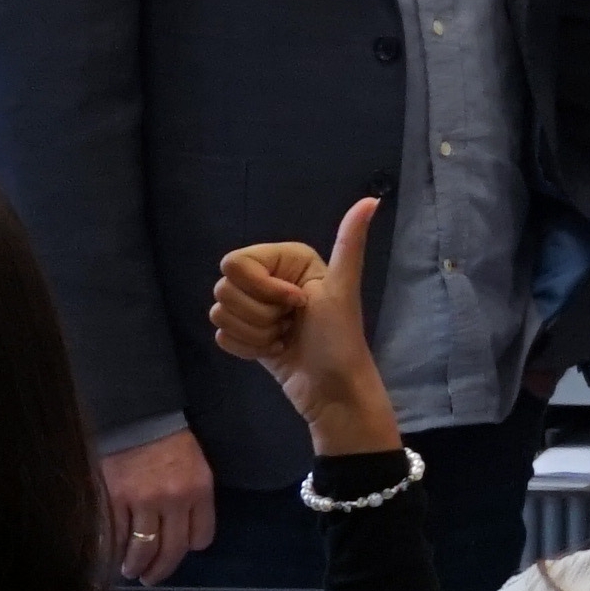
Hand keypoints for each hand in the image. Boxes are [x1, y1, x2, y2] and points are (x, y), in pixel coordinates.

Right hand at [100, 428, 217, 590]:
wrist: (137, 416)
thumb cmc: (170, 440)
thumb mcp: (197, 467)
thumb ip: (194, 499)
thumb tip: (184, 533)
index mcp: (199, 491)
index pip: (201, 536)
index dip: (190, 547)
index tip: (180, 551)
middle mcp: (174, 500)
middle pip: (171, 549)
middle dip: (161, 569)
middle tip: (152, 578)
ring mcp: (143, 501)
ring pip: (143, 548)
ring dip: (137, 566)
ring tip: (132, 571)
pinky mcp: (115, 499)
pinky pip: (116, 535)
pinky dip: (114, 550)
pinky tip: (113, 556)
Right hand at [210, 196, 402, 457]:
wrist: (333, 390)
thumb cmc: (340, 340)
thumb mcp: (343, 289)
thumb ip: (350, 243)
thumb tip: (370, 200)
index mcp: (287, 259)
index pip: (235, 263)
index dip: (262, 289)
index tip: (296, 303)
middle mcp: (268, 277)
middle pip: (224, 288)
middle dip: (259, 314)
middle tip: (291, 323)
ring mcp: (255, 307)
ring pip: (219, 313)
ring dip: (254, 334)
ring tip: (285, 338)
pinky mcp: (247, 333)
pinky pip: (221, 335)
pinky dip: (246, 349)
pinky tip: (273, 352)